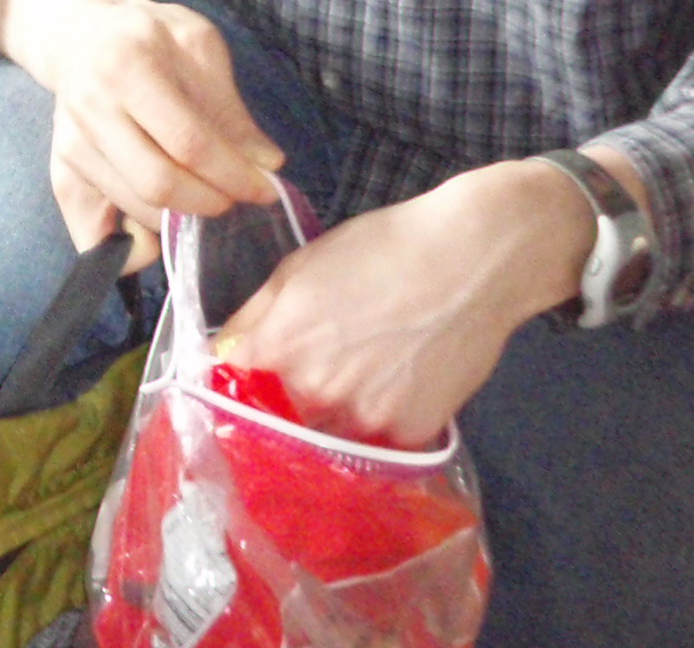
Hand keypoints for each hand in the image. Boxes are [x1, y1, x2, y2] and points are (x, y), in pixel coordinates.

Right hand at [0, 0, 284, 264]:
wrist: (80, 34)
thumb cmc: (147, 35)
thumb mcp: (197, 45)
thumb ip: (229, 106)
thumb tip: (266, 164)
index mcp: (125, 66)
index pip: (187, 142)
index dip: (234, 175)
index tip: (265, 188)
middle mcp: (89, 109)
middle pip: (157, 184)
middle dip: (211, 203)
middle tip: (235, 197)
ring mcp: (69, 146)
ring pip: (135, 210)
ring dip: (183, 222)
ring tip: (206, 200)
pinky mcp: (62, 173)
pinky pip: (94, 237)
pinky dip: (133, 249)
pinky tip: (161, 229)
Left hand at [223, 158, 598, 449]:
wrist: (470, 262)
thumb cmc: (378, 252)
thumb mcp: (298, 269)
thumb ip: (253, 318)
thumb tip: (223, 353)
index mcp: (279, 351)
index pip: (230, 390)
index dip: (234, 384)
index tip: (243, 379)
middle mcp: (316, 395)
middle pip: (278, 421)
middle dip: (281, 404)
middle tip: (309, 376)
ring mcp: (367, 420)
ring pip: (328, 437)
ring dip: (329, 419)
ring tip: (357, 377)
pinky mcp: (412, 433)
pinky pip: (378, 441)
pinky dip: (377, 422)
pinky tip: (393, 385)